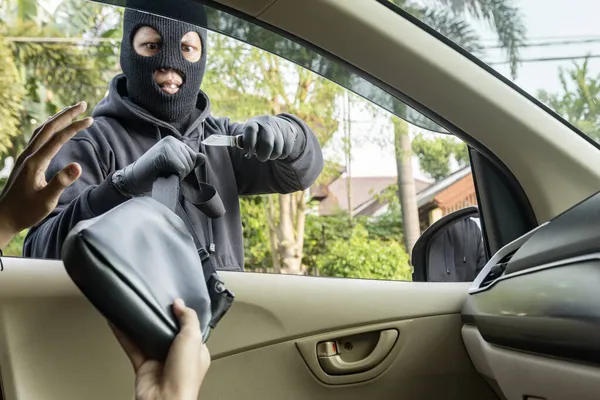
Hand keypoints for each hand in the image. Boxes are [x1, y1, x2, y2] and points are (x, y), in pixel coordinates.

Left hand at [0, 102, 92, 247]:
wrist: (3, 217)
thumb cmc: (25, 211)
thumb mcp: (46, 200)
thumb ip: (61, 182)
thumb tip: (78, 165)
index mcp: (35, 162)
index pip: (58, 138)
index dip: (75, 127)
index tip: (90, 120)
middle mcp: (29, 155)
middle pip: (49, 128)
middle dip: (66, 114)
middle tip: (83, 104)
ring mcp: (25, 157)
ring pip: (42, 130)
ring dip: (57, 119)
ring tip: (71, 111)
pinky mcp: (25, 162)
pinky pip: (38, 138)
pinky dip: (50, 128)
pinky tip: (54, 130)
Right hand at [112, 136, 203, 195]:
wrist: (135, 179)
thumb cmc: (155, 174)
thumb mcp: (174, 167)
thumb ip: (188, 162)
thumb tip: (203, 157)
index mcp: (174, 141)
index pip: (193, 157)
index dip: (185, 169)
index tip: (171, 170)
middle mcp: (171, 140)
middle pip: (191, 161)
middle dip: (182, 172)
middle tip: (166, 172)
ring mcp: (167, 146)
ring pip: (186, 166)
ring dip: (177, 175)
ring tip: (164, 173)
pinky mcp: (164, 154)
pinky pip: (180, 168)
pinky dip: (175, 176)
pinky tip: (163, 174)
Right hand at [112, 299, 210, 399]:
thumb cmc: (184, 376)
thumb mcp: (193, 338)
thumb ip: (188, 318)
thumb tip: (180, 304)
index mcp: (196, 350)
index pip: (190, 327)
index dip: (183, 314)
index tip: (174, 300)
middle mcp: (178, 356)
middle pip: (168, 331)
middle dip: (161, 318)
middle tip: (153, 302)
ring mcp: (160, 361)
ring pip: (148, 338)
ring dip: (141, 325)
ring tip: (135, 308)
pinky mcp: (143, 366)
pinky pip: (132, 347)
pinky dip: (124, 335)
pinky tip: (118, 323)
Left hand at [242, 116, 296, 161]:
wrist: (280, 125)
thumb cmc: (259, 135)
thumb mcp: (250, 135)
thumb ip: (244, 142)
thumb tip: (243, 146)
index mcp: (254, 122)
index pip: (251, 130)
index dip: (248, 143)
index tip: (247, 154)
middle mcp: (267, 123)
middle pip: (267, 143)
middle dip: (263, 155)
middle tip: (261, 157)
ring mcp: (279, 128)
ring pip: (277, 150)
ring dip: (272, 156)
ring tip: (269, 153)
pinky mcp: (289, 134)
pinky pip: (285, 152)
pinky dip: (280, 155)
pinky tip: (277, 150)